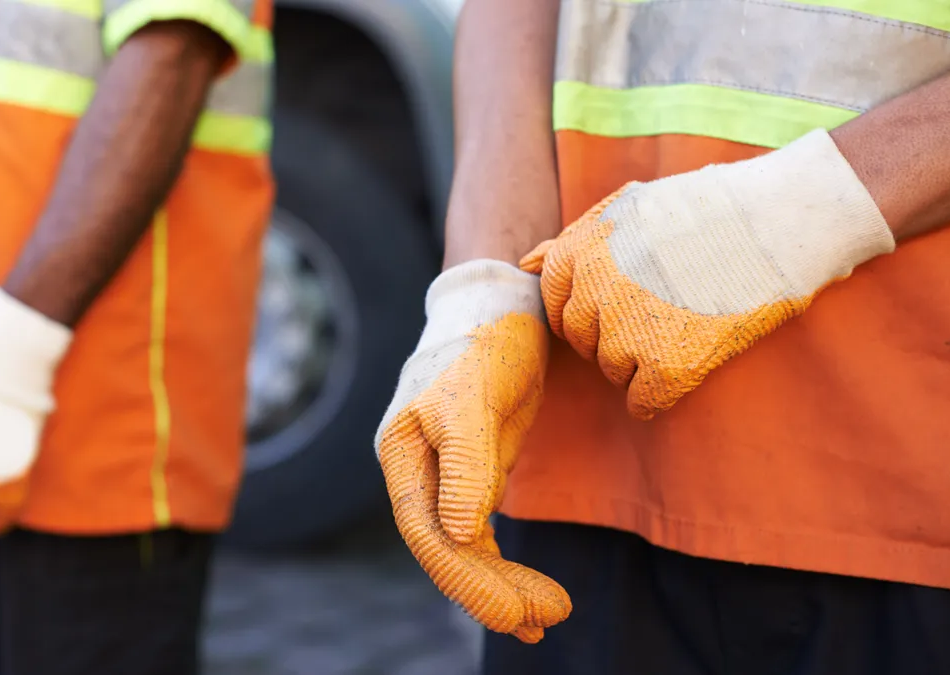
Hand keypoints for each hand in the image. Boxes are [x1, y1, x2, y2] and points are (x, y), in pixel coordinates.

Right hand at [376, 260, 570, 642]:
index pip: (427, 532)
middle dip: (491, 589)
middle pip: (447, 548)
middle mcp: (417, 470)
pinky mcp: (474, 472)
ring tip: (547, 617)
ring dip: (502, 585)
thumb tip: (461, 535)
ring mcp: (444, 474)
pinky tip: (530, 595)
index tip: (514, 611)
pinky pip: (482, 533)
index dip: (467, 577)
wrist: (502, 304)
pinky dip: (504, 564)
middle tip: (542, 622)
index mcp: (401, 453)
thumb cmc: (483, 341)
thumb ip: (467, 464)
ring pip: (466, 547)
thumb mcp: (474, 396)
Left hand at [521, 129, 895, 418]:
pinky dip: (659, 395)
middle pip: (582, 340)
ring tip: (683, 329)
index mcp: (579, 252)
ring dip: (639, 362)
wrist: (782, 220)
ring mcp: (627, 332)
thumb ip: (574, 239)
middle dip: (611, 335)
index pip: (556, 303)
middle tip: (659, 317)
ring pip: (612, 371)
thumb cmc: (711, 209)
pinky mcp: (667, 367)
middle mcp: (593, 292)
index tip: (622, 303)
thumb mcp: (630, 206)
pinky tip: (688, 366)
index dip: (589, 308)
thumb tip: (525, 263)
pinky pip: (642, 402)